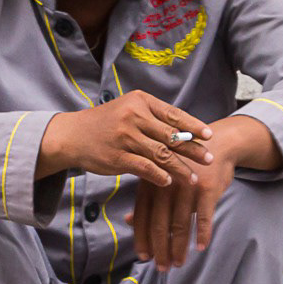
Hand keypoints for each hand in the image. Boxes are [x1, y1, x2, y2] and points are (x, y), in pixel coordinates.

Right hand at [38, 91, 213, 185]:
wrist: (72, 135)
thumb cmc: (106, 123)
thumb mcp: (128, 109)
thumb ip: (153, 118)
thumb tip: (186, 131)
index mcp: (140, 101)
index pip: (173, 114)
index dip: (194, 126)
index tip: (209, 136)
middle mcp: (133, 116)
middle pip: (171, 135)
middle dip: (193, 149)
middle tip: (209, 159)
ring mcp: (125, 137)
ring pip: (161, 154)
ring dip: (180, 168)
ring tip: (194, 178)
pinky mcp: (117, 157)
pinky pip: (144, 168)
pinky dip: (159, 176)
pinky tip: (169, 182)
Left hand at [128, 149, 235, 269]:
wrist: (218, 143)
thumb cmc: (185, 164)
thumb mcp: (161, 176)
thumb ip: (145, 198)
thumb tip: (129, 220)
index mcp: (150, 182)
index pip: (142, 216)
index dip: (142, 239)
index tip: (143, 258)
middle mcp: (166, 185)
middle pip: (159, 224)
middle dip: (160, 249)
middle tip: (162, 268)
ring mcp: (186, 187)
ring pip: (180, 224)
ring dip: (179, 247)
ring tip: (179, 263)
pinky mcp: (207, 189)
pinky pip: (204, 217)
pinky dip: (203, 234)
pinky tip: (201, 247)